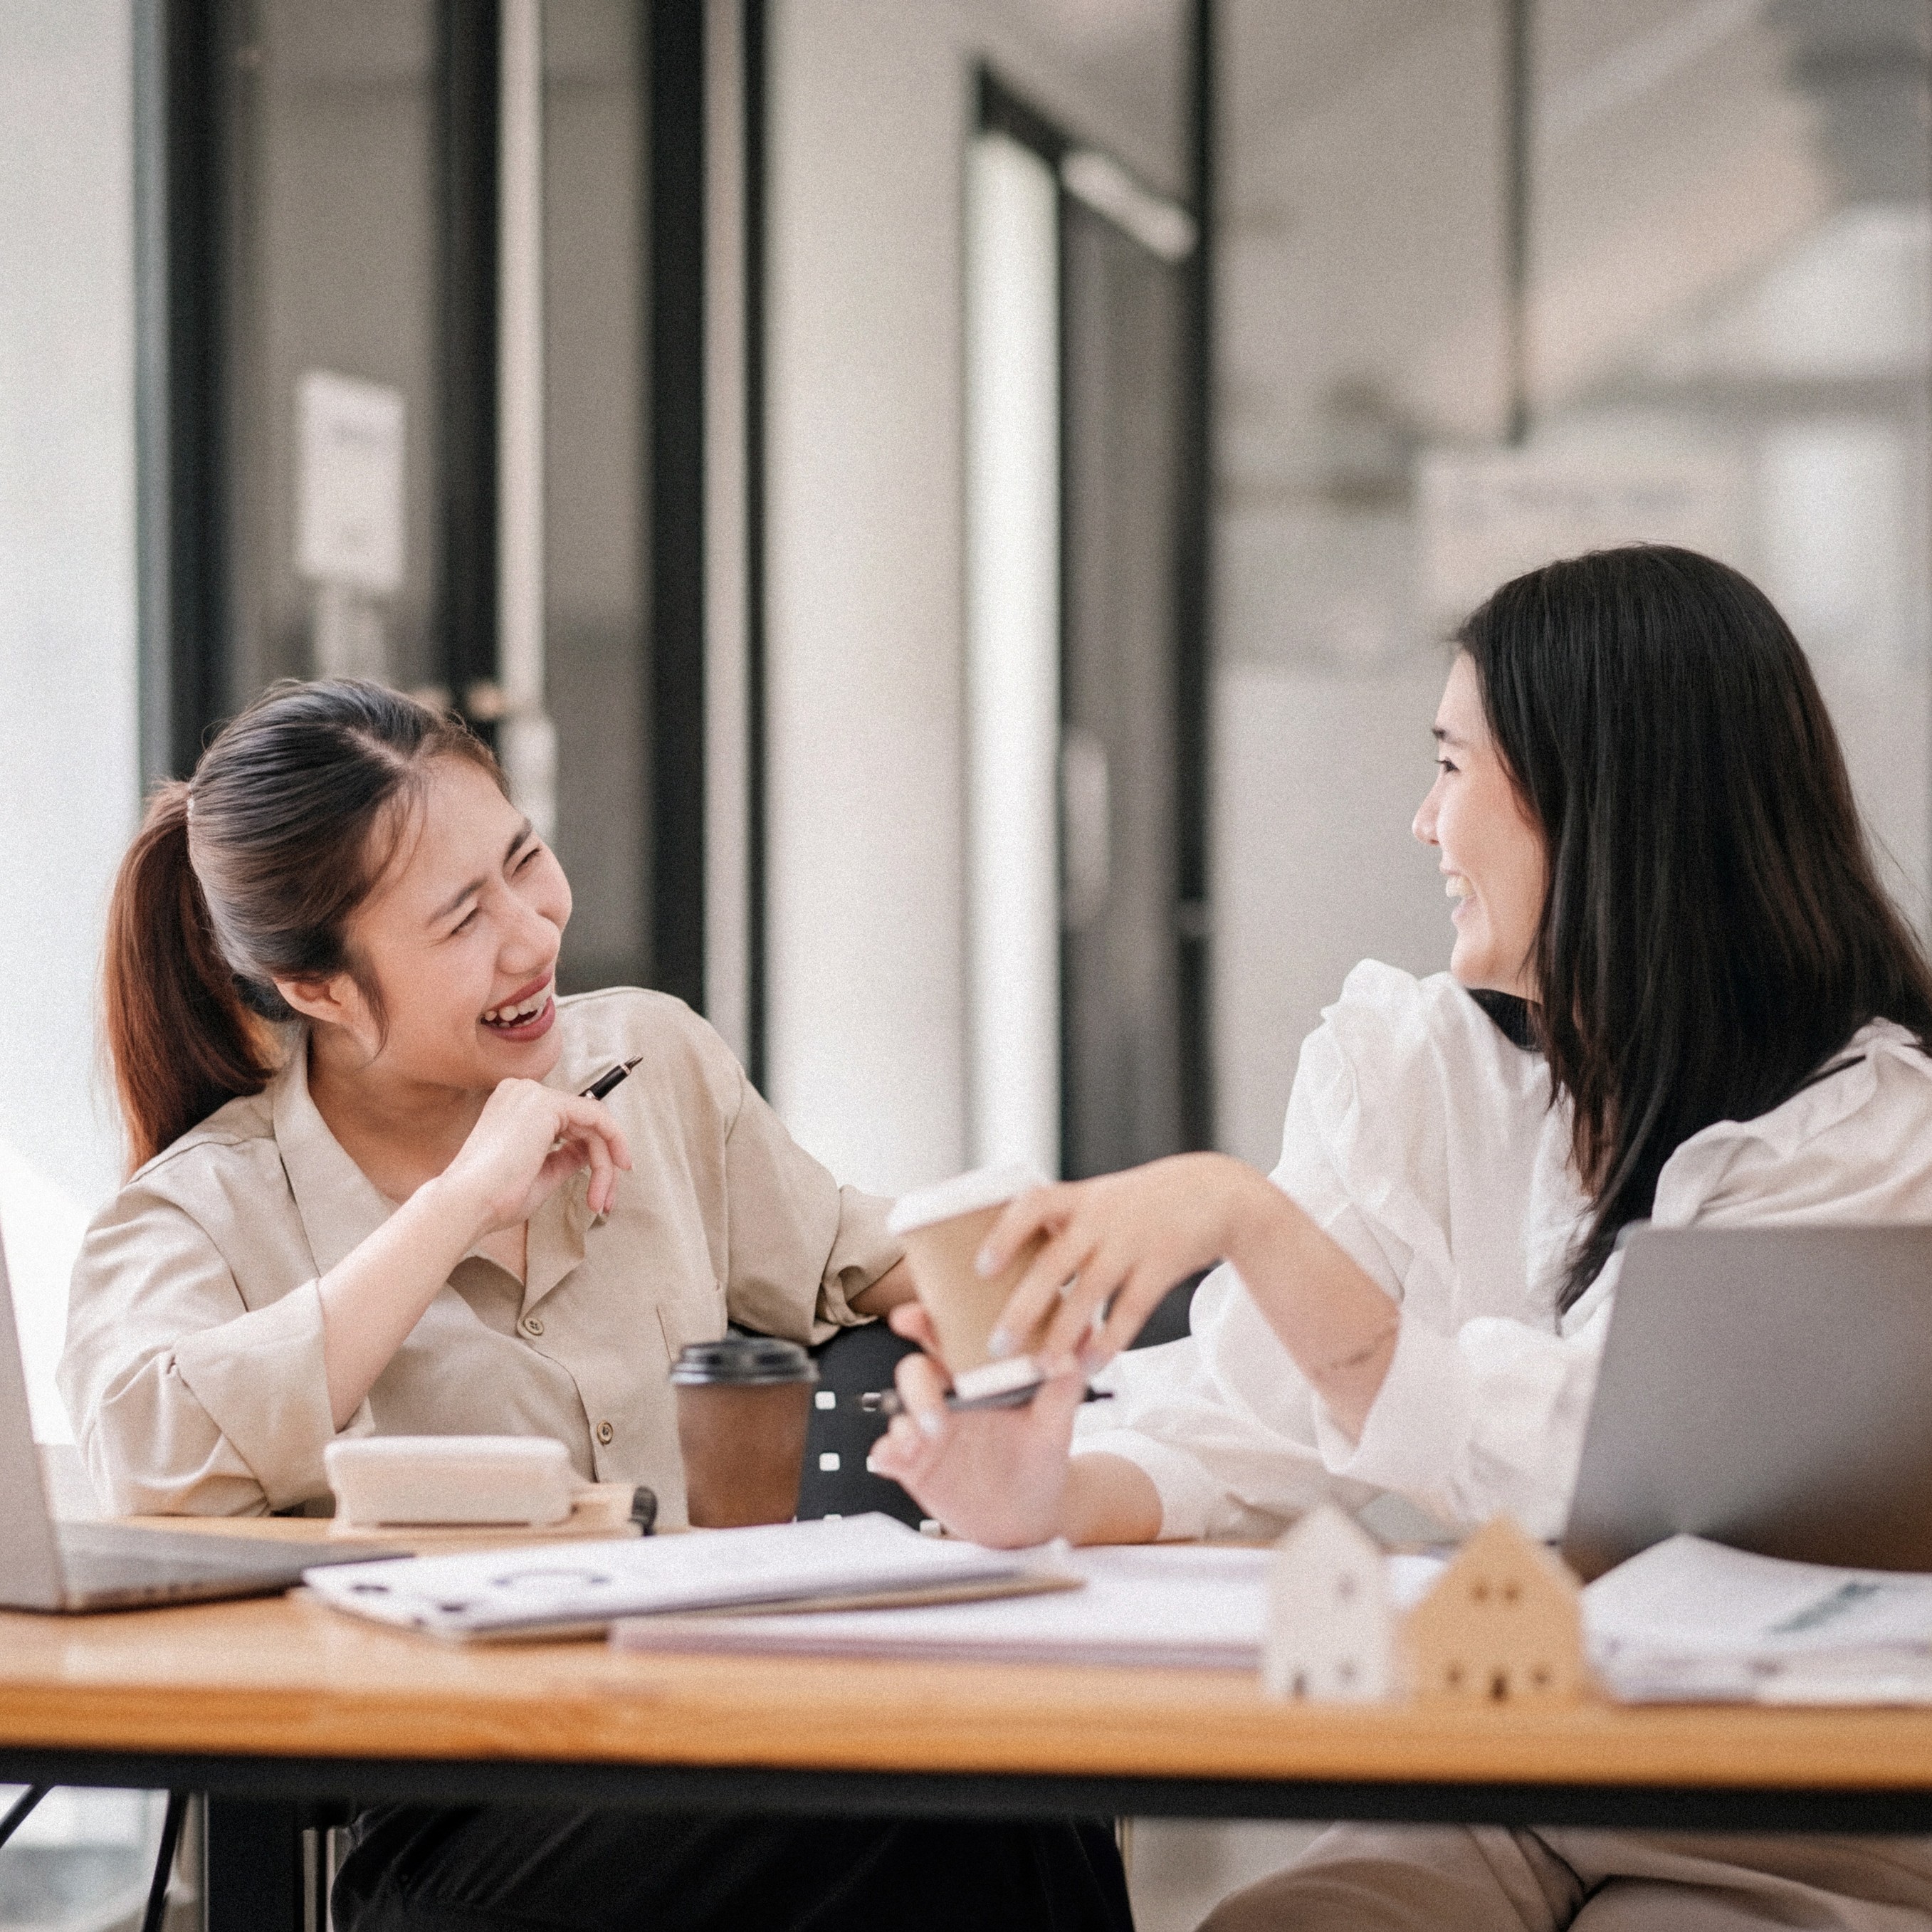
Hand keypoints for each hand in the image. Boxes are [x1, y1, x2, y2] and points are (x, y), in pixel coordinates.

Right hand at [436, 1078, 632, 1234]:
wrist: (468, 1203)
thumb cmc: (494, 1198)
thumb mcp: (540, 1174)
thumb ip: (564, 1158)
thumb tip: (589, 1152)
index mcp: (514, 1108)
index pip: (567, 1123)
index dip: (593, 1153)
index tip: (605, 1186)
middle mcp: (522, 1094)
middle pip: (584, 1123)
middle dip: (603, 1164)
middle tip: (606, 1201)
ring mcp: (533, 1095)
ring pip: (593, 1124)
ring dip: (604, 1165)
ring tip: (600, 1200)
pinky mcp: (545, 1103)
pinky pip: (595, 1118)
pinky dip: (612, 1143)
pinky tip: (614, 1168)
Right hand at [866, 1304, 1088, 1547]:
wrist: (1032, 1513)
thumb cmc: (1041, 1455)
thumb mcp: (1055, 1422)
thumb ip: (1063, 1385)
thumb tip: (1081, 1340)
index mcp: (976, 1374)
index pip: (946, 1337)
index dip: (924, 1320)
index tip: (911, 1316)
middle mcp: (946, 1397)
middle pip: (916, 1372)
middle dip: (914, 1377)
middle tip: (931, 1391)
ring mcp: (927, 1431)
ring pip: (900, 1413)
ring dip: (908, 1419)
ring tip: (926, 1434)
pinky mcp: (914, 1466)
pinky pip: (889, 1454)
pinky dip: (887, 1453)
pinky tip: (894, 1457)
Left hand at [981, 1153, 1281, 1371]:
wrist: (1215, 1193)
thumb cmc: (1142, 1203)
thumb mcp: (1101, 1197)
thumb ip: (1060, 1221)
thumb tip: (1001, 1251)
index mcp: (1081, 1198)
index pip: (1032, 1205)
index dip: (1004, 1235)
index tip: (980, 1269)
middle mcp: (1102, 1216)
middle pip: (1053, 1263)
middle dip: (1024, 1308)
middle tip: (997, 1345)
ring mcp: (1133, 1240)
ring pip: (1090, 1292)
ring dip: (1064, 1334)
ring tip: (1043, 1368)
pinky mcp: (1164, 1264)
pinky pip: (1132, 1308)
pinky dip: (1111, 1339)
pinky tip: (1093, 1364)